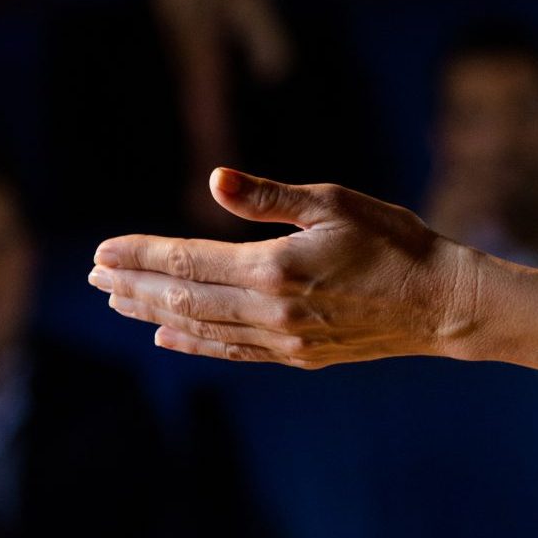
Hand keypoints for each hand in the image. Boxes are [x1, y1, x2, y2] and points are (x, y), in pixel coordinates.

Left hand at [87, 169, 537, 372]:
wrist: (444, 303)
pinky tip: (166, 337)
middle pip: (183, 297)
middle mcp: (270, 311)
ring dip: (154, 313)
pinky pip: (231, 350)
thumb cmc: (393, 240)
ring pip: (200, 327)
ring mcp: (282, 340)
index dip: (141, 255)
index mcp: (274, 268)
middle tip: (94, 276)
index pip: (188, 260)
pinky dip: (193, 342)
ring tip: (117, 301)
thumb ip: (268, 197)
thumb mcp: (332, 202)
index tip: (102, 250)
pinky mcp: (296, 356)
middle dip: (134, 285)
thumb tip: (213, 181)